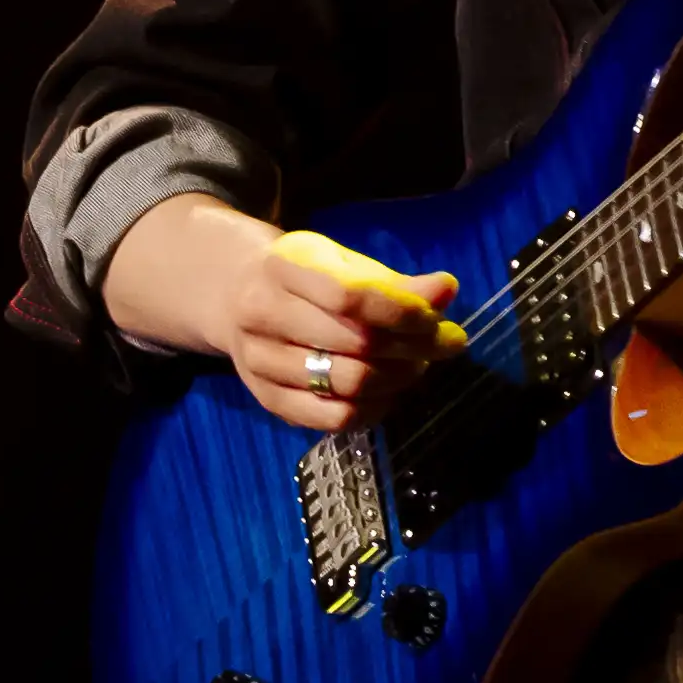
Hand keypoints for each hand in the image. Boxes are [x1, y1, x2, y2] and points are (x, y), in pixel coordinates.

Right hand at [106, 195, 467, 431]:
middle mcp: (261, 314)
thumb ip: (395, 281)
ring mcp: (258, 361)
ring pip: (345, 383)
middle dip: (413, 347)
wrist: (235, 296)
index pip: (350, 295)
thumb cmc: (307, 278)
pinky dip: (372, 409)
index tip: (438, 319)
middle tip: (447, 345)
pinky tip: (391, 393)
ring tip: (419, 365)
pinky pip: (330, 417)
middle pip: (353, 342)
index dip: (402, 311)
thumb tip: (447, 290)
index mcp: (283, 268)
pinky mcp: (265, 399)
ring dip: (397, 379)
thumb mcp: (345, 264)